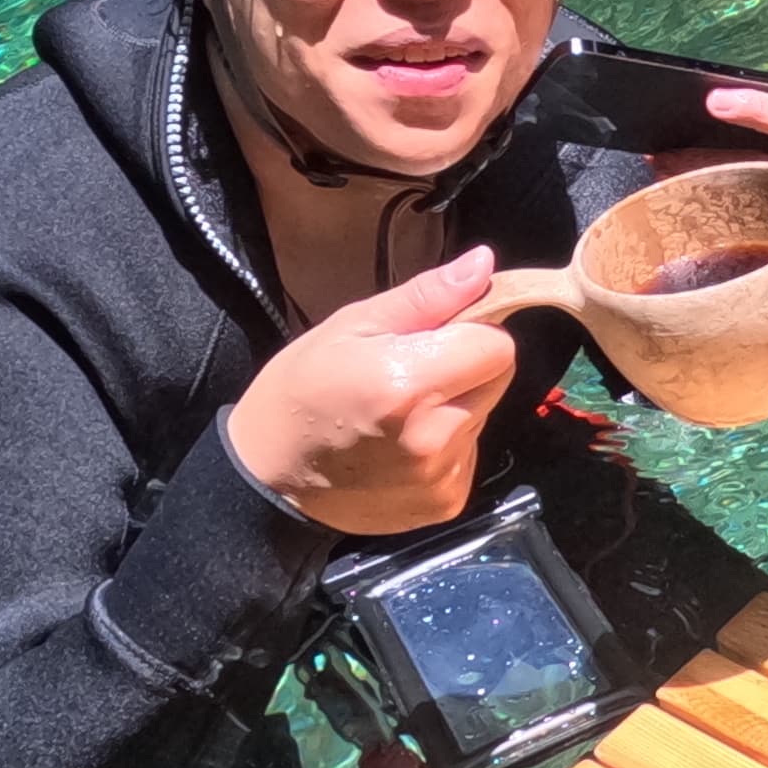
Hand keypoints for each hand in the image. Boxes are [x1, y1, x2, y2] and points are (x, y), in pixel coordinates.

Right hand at [227, 247, 525, 536]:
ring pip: (482, 417)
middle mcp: (435, 437)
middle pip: (497, 380)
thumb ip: (427, 297)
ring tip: (400, 410)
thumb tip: (484, 263)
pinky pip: (468, 455)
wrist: (269, 476)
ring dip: (455, 406)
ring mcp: (440, 477)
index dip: (473, 332)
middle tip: (413, 370)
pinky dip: (446, 445)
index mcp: (411, 384)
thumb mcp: (352, 326)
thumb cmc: (301, 390)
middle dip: (466, 367)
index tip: (436, 335)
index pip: (498, 346)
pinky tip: (401, 444)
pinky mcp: (444, 503)